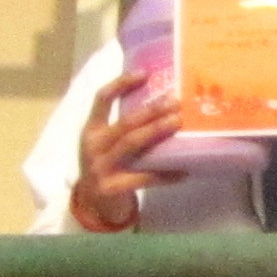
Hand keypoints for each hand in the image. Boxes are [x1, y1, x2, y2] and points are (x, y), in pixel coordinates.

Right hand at [71, 73, 180, 232]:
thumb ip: (124, 127)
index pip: (102, 99)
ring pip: (131, 144)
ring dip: (156, 131)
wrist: (93, 203)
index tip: (145, 74)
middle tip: (175, 102)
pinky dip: (165, 174)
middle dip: (151, 111)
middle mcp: (93, 145)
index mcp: (91, 130)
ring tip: (178, 122)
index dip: (121, 84)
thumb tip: (162, 103)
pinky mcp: (112, 186)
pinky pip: (144, 178)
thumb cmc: (107, 165)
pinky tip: (184, 171)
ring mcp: (100, 166)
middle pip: (124, 122)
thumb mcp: (106, 144)